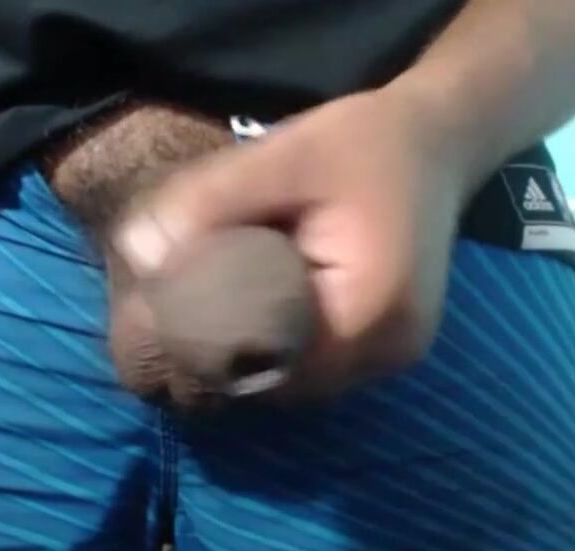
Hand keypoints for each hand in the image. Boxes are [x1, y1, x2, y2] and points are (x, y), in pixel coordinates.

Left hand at [113, 88, 478, 397]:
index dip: (210, 353)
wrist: (437, 143)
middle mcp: (388, 350)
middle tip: (176, 323)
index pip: (267, 364)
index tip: (166, 322)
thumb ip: (209, 203)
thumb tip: (137, 251)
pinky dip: (283, 349)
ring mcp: (393, 357)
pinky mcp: (388, 349)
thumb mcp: (280, 157)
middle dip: (228, 359)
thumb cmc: (361, 144)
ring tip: (208, 320)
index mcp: (369, 310)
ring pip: (300, 383)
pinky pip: (319, 367)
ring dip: (256, 358)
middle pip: (283, 383)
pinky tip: (253, 316)